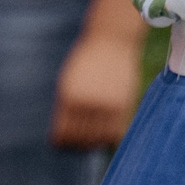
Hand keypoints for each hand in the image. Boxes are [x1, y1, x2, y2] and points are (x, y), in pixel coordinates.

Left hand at [51, 27, 145, 149]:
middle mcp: (86, 102)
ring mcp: (106, 103)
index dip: (62, 142)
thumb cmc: (87, 61)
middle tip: (78, 143)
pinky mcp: (123, 103)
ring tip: (92, 137)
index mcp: (68, 97)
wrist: (111, 39)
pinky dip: (110, 137)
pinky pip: (115, 132)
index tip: (63, 143)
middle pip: (80, 138)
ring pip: (98, 138)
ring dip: (94, 142)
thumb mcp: (68, 81)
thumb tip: (63, 137)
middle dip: (77, 144)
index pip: (63, 134)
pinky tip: (106, 132)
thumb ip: (65, 107)